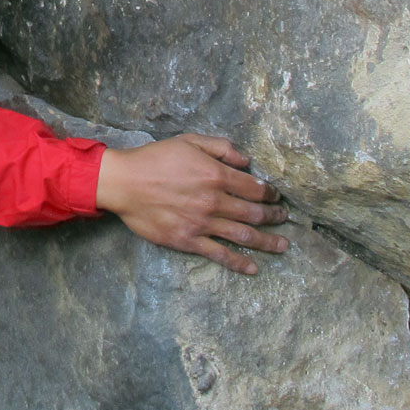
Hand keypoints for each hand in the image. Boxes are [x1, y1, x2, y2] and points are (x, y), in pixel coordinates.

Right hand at [95, 134, 289, 272]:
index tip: (277, 196)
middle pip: (254, 213)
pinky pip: (220, 254)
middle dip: (274, 216)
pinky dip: (239, 262)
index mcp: (215, 175)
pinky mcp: (188, 240)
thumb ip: (221, 147)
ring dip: (267, 242)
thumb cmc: (155, 159)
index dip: (270, 193)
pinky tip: (253, 268)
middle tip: (284, 218)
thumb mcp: (189, 141)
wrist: (125, 183)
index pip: (254, 188)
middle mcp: (213, 201)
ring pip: (243, 236)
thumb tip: (247, 160)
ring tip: (282, 246)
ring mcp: (202, 224)